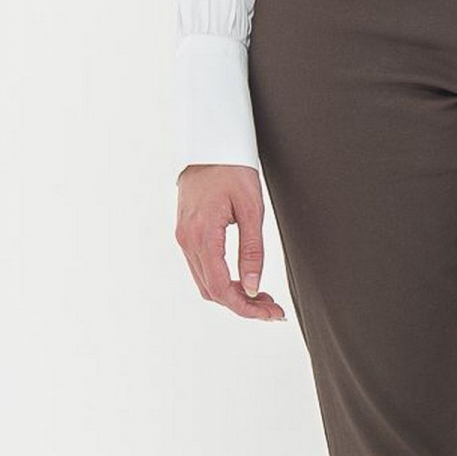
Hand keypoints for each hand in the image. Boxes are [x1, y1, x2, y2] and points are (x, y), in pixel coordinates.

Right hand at [175, 162, 286, 318]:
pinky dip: (222, 280)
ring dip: (233, 294)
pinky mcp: (186, 233)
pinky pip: (202, 267)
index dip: (246, 307)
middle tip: (273, 308)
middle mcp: (186, 240)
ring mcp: (183, 237)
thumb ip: (252, 251)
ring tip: (263, 297)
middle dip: (243, 305)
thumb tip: (254, 287)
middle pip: (212, 291)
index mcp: (202, 236)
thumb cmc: (233, 169)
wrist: (209, 142)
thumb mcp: (251, 209)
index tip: (270, 313)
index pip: (221, 288)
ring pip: (205, 282)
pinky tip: (244, 280)